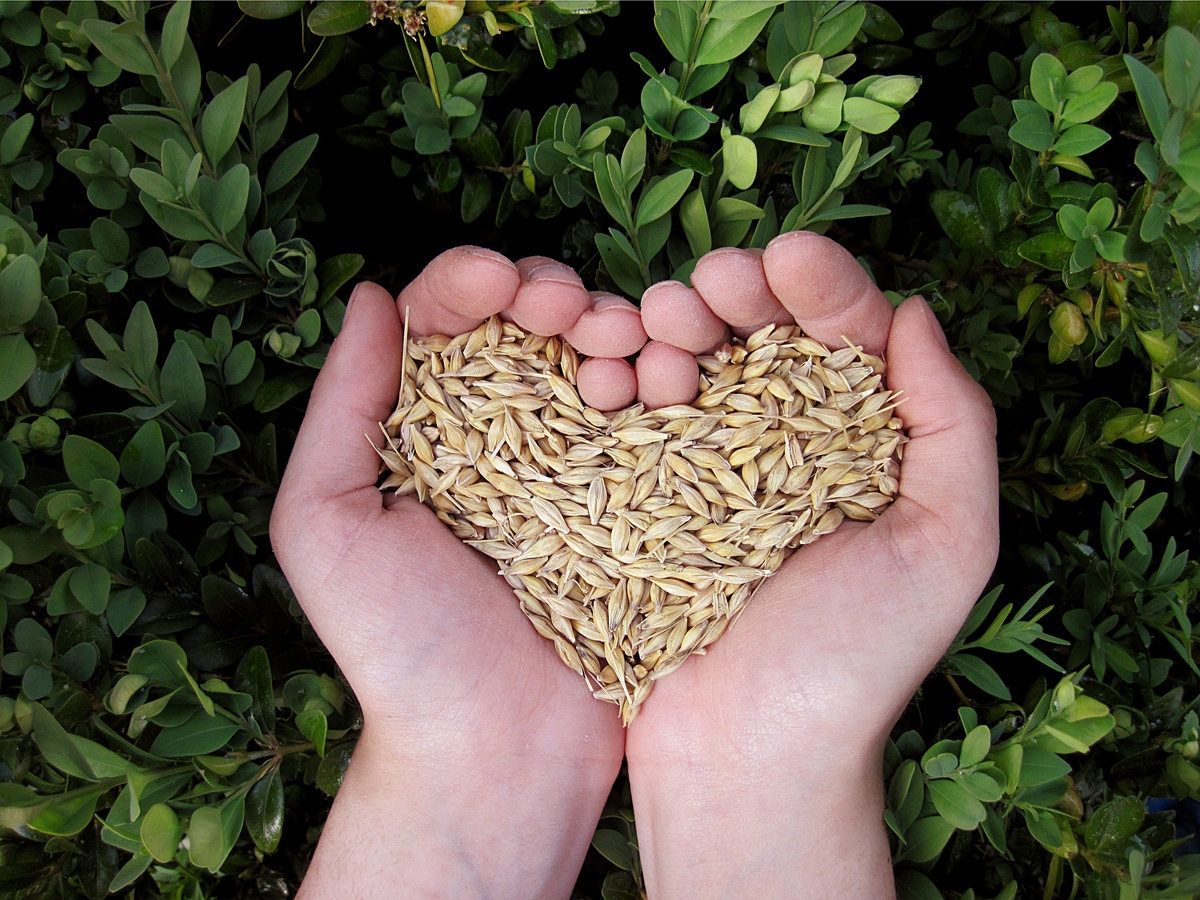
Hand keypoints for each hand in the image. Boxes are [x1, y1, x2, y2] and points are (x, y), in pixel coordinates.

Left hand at [271, 257, 627, 898]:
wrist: (493, 753)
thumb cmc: (397, 645)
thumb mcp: (326, 522)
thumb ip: (341, 407)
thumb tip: (374, 296)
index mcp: (431, 430)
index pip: (452, 322)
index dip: (474, 281)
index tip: (501, 283)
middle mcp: (509, 438)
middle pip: (537, 329)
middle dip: (556, 295)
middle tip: (574, 311)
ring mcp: (583, 471)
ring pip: (605, 362)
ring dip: (618, 329)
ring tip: (624, 344)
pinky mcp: (643, 507)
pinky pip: (660, 425)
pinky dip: (666, 383)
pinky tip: (669, 377)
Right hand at [622, 232, 999, 898]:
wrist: (749, 756)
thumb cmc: (857, 661)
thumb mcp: (947, 546)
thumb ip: (955, 427)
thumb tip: (918, 313)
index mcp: (859, 443)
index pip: (844, 337)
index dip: (819, 285)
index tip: (783, 255)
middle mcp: (780, 445)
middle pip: (757, 336)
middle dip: (732, 294)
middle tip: (701, 288)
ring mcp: (700, 469)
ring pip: (686, 365)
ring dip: (667, 328)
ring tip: (654, 328)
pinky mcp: (636, 498)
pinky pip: (624, 420)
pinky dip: (614, 381)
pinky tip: (607, 371)